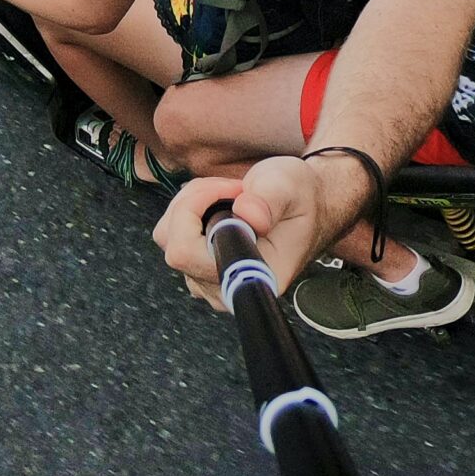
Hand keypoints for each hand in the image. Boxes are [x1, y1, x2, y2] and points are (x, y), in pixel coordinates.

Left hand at [153, 155, 338, 310]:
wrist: (306, 205)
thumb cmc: (300, 199)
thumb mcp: (290, 187)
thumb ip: (269, 200)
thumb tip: (246, 214)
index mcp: (252, 278)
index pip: (190, 257)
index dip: (198, 214)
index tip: (234, 191)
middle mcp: (225, 288)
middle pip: (175, 244)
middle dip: (197, 201)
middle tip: (235, 187)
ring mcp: (208, 281)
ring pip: (168, 236)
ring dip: (192, 202)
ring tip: (231, 193)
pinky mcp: (198, 268)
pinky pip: (170, 234)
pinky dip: (189, 208)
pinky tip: (218, 201)